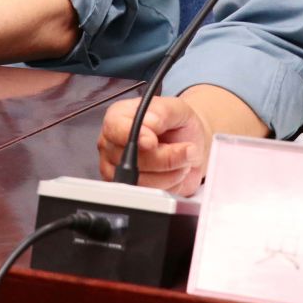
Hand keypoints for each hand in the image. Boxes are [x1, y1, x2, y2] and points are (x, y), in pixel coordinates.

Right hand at [97, 94, 213, 195]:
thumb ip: (162, 112)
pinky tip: (174, 171)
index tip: (153, 141)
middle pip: (131, 159)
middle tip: (185, 148)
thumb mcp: (176, 109)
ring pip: (140, 180)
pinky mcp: (129, 188)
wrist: (190, 144)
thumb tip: (150, 122)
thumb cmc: (178, 125)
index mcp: (118, 117)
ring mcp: (117, 169)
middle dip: (165, 157)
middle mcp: (112, 144)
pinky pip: (148, 194)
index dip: (135, 137)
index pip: (115, 129)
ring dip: (170, 172)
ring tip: (181, 159)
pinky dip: (169, 184)